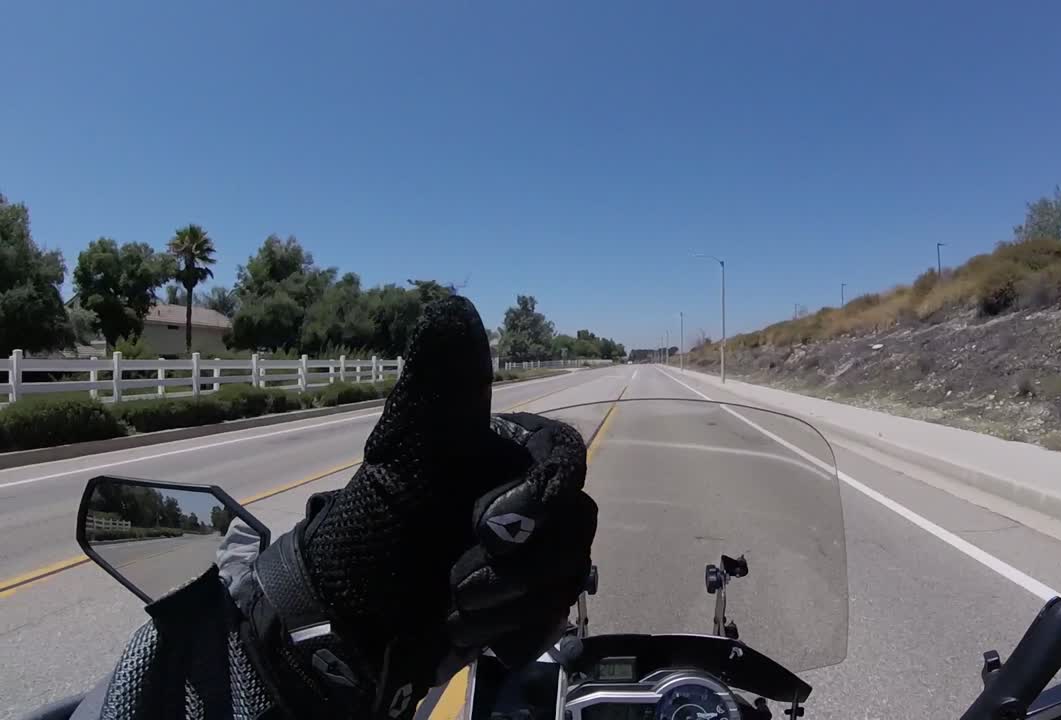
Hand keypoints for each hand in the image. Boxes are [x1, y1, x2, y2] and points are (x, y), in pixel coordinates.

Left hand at [241, 296, 595, 718]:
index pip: (565, 459)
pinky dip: (517, 632)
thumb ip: (441, 385)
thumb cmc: (374, 528)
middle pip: (576, 524)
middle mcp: (528, 497)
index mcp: (506, 452)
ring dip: (511, 602)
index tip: (487, 527)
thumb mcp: (405, 453)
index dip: (539, 497)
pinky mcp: (528, 604)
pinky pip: (558, 615)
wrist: (346, 620)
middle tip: (457, 588)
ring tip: (454, 613)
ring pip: (569, 573)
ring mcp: (532, 553)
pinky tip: (475, 635)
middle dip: (519, 567)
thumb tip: (451, 300)